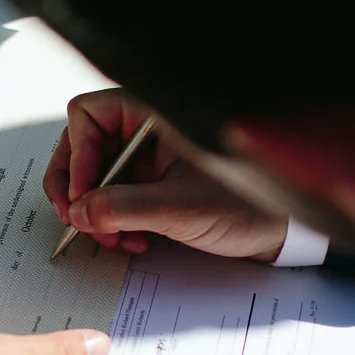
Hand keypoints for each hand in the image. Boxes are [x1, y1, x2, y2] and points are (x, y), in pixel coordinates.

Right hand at [46, 88, 291, 261]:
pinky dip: (110, 222)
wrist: (278, 234)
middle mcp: (144, 133)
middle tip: (76, 217)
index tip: (82, 193)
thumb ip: (127, 207)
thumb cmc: (248, 207)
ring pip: (92, 175)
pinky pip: (109, 197)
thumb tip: (82, 211)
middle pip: (81, 144)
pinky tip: (130, 239)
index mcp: (154, 116)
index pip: (88, 115)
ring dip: (92, 210)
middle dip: (76, 186)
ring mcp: (145, 159)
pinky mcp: (148, 184)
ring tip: (111, 236)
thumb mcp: (182, 207)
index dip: (77, 154)